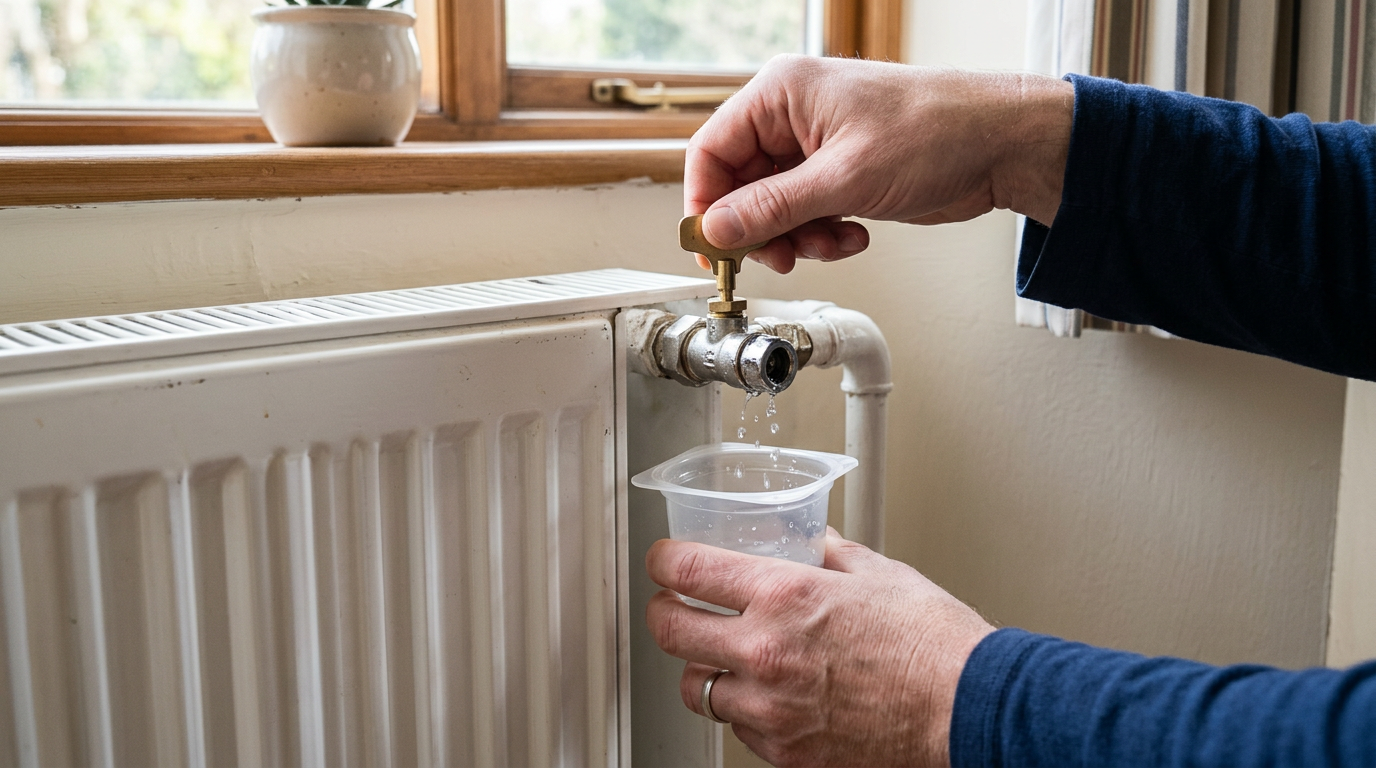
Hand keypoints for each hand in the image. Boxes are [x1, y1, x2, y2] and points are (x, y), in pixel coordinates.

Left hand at [645, 529, 994, 766]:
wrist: (967, 709)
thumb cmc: (932, 642)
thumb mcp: (878, 572)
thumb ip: (830, 553)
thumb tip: (811, 539)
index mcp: (783, 597)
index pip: (687, 571)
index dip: (664, 561)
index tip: (664, 560)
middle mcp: (765, 653)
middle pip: (670, 632)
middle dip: (663, 613)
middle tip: (673, 605)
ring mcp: (771, 710)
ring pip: (697, 688)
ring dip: (703, 668)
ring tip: (722, 657)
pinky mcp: (785, 752)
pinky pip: (738, 729)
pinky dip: (744, 710)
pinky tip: (768, 695)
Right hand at [685, 55, 1073, 271]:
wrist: (1001, 145)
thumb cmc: (938, 131)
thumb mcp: (844, 178)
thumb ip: (772, 208)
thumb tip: (717, 230)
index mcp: (782, 93)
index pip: (712, 151)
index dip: (706, 205)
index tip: (714, 249)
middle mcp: (792, 115)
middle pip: (740, 185)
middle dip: (761, 228)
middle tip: (778, 256)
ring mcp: (816, 145)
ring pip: (773, 206)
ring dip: (795, 236)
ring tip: (829, 242)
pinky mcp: (839, 172)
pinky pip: (806, 213)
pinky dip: (822, 234)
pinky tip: (852, 234)